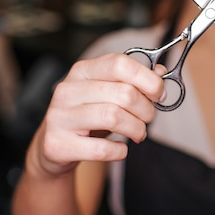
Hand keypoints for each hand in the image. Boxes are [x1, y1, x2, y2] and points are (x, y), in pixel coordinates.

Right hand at [30, 53, 164, 176]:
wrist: (53, 147)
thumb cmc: (87, 118)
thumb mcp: (108, 94)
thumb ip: (133, 82)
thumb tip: (161, 73)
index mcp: (82, 71)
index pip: (119, 63)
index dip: (147, 79)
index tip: (159, 94)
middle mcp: (67, 90)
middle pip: (123, 93)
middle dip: (146, 109)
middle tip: (148, 119)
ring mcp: (59, 117)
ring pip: (114, 117)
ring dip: (136, 129)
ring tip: (138, 133)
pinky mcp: (57, 144)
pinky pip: (101, 149)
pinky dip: (119, 151)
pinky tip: (118, 148)